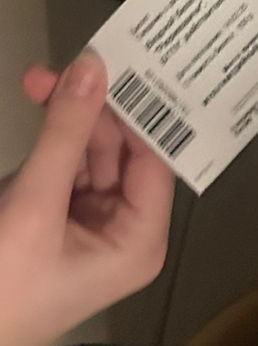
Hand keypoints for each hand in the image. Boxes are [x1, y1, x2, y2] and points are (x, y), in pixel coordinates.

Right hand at [0, 52, 174, 345]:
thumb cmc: (2, 285)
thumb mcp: (35, 206)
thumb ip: (64, 134)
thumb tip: (92, 67)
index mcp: (140, 239)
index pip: (154, 157)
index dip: (139, 110)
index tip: (123, 60)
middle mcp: (123, 229)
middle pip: (121, 150)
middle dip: (92, 108)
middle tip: (65, 63)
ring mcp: (86, 223)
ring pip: (88, 151)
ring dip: (65, 117)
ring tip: (40, 78)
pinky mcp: (50, 217)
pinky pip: (61, 165)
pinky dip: (48, 138)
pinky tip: (38, 101)